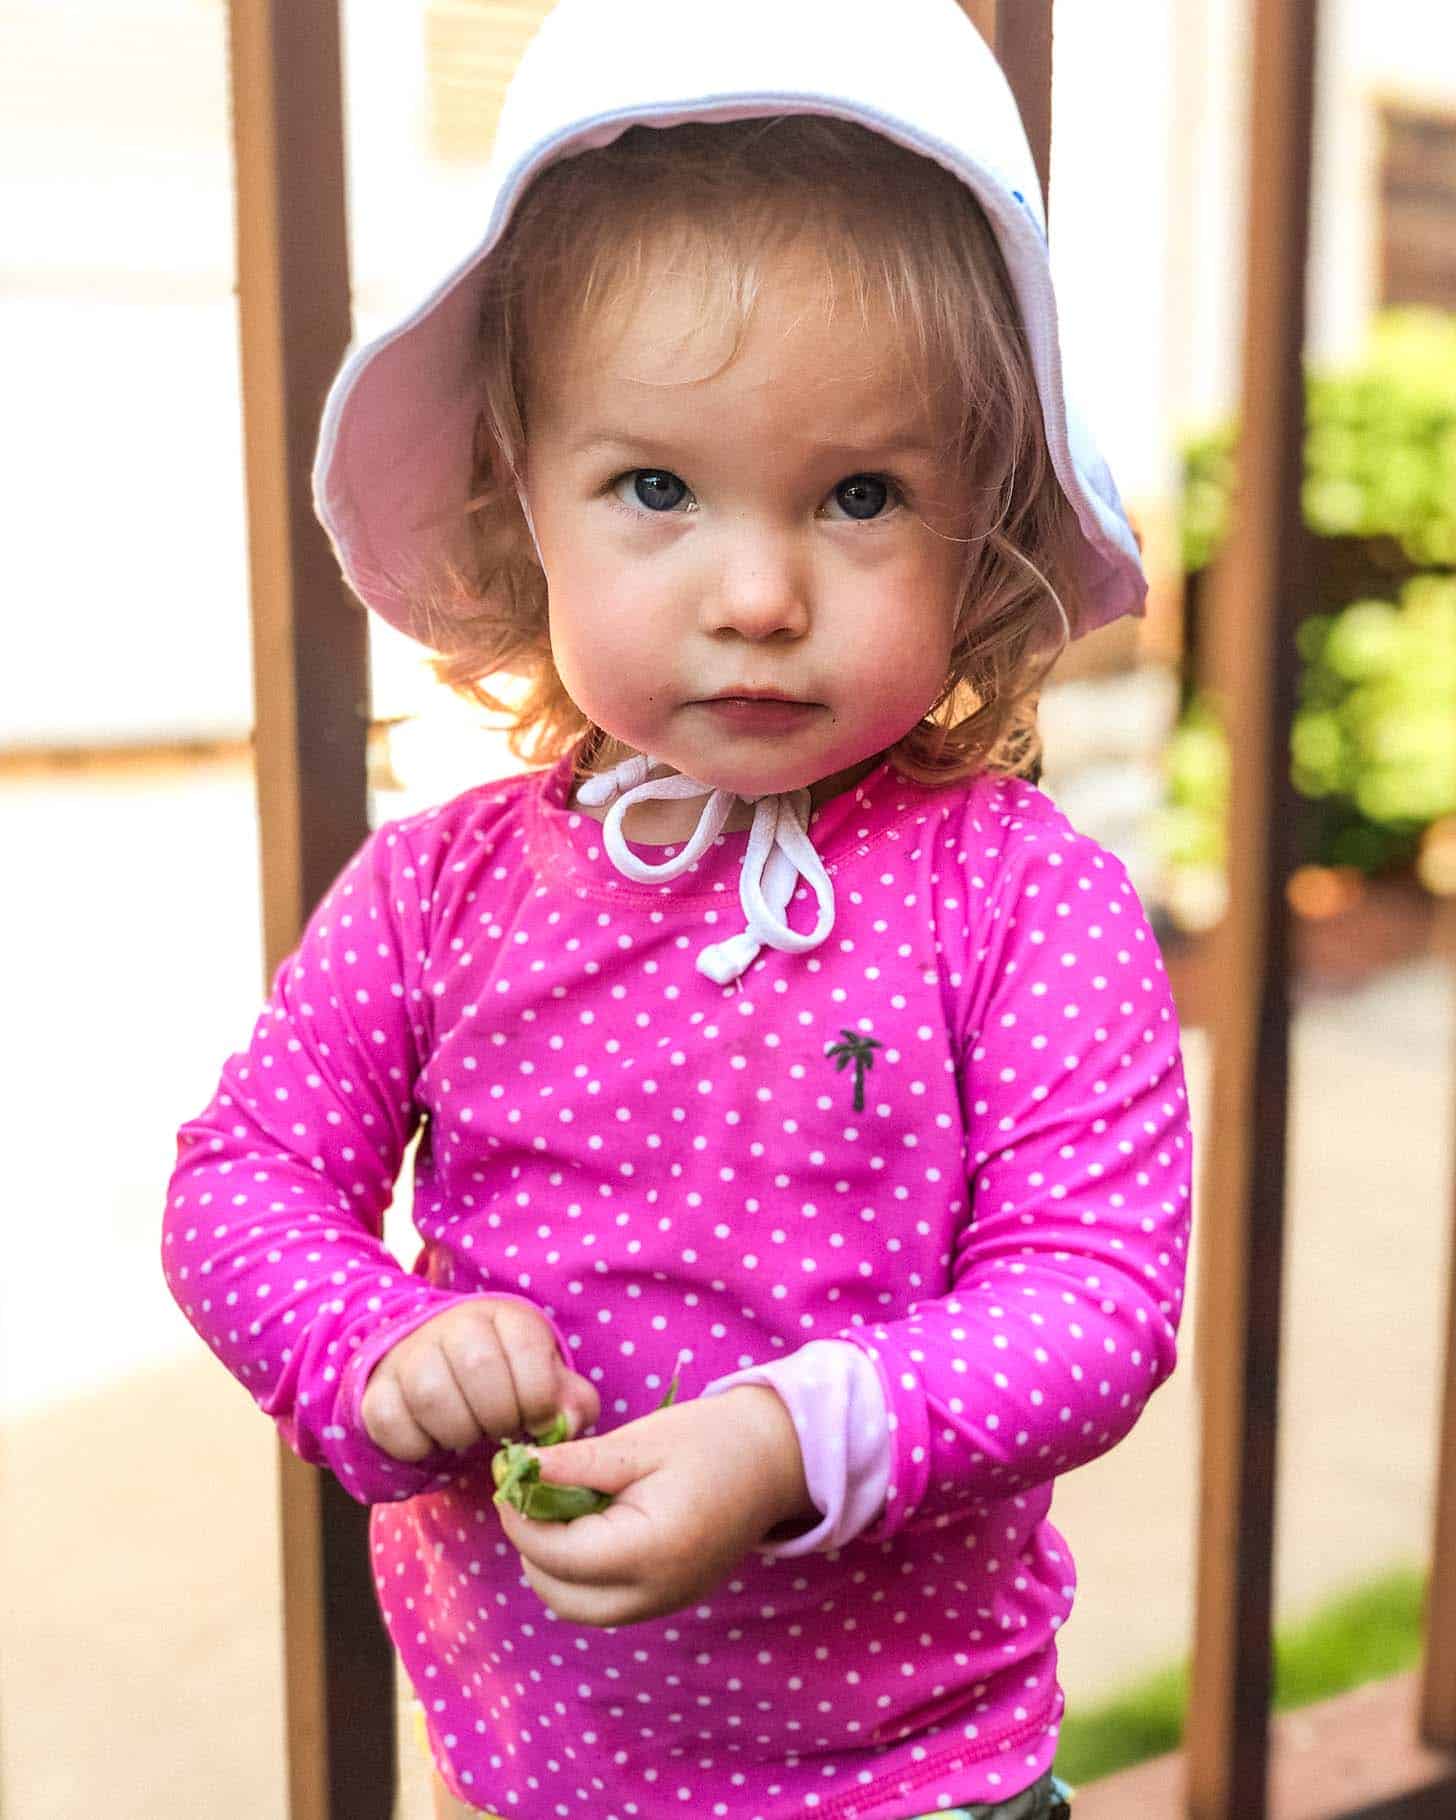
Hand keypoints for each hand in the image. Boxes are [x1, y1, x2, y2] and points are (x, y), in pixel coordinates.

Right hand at [360, 1295, 599, 1462]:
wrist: (441, 1374)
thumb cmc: (507, 1384)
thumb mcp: (547, 1384)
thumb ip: (570, 1403)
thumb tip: (564, 1423)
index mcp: (506, 1316)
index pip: (526, 1349)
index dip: (537, 1398)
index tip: (535, 1419)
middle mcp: (454, 1322)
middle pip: (478, 1367)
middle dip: (498, 1416)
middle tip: (501, 1428)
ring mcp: (411, 1352)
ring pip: (431, 1394)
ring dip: (459, 1432)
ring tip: (470, 1432)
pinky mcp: (378, 1388)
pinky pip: (391, 1423)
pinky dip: (416, 1446)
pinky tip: (433, 1440)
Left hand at [496, 1385, 815, 1625]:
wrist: (776, 1459)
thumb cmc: (710, 1439)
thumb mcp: (640, 1442)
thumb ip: (576, 1465)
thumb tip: (519, 1472)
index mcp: (648, 1550)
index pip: (555, 1554)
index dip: (519, 1518)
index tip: (507, 1478)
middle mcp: (655, 1592)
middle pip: (558, 1596)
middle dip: (531, 1547)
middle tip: (528, 1494)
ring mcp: (664, 1603)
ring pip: (577, 1608)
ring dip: (552, 1566)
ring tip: (557, 1508)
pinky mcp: (669, 1600)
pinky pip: (605, 1603)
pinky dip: (581, 1575)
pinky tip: (588, 1525)